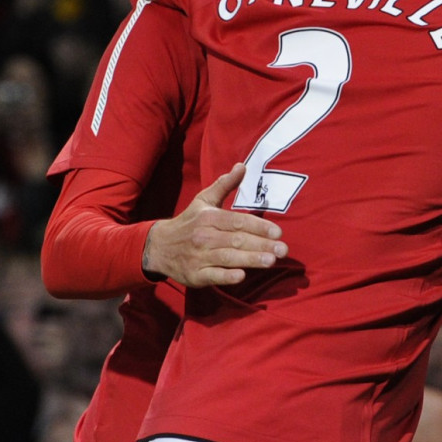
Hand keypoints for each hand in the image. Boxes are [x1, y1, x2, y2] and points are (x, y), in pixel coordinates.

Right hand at [143, 163, 287, 286]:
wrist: (158, 247)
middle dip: (261, 245)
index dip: (259, 227)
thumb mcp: (203, 200)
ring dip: (250, 259)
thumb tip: (242, 166)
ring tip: (271, 261)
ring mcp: (199, 257)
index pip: (238, 221)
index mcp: (208, 217)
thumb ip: (225, 185)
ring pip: (228, 257)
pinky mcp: (194, 275)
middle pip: (237, 240)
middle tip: (283, 250)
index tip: (278, 232)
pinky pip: (212, 276)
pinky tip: (242, 276)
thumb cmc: (189, 222)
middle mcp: (204, 236)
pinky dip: (226, 276)